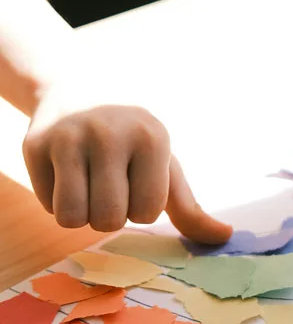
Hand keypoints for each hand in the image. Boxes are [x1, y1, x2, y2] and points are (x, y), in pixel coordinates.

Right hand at [23, 100, 231, 243]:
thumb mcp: (165, 165)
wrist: (77, 87)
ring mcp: (69, 137)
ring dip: (81, 213)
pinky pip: (48, 205)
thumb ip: (190, 208)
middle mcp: (110, 134)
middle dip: (110, 215)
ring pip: (72, 218)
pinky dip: (57, 201)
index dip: (140, 208)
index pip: (146, 212)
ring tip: (88, 184)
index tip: (136, 181)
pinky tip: (65, 172)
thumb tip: (225, 236)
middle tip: (110, 186)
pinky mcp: (35, 144)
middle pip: (108, 220)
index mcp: (151, 138)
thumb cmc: (132, 140)